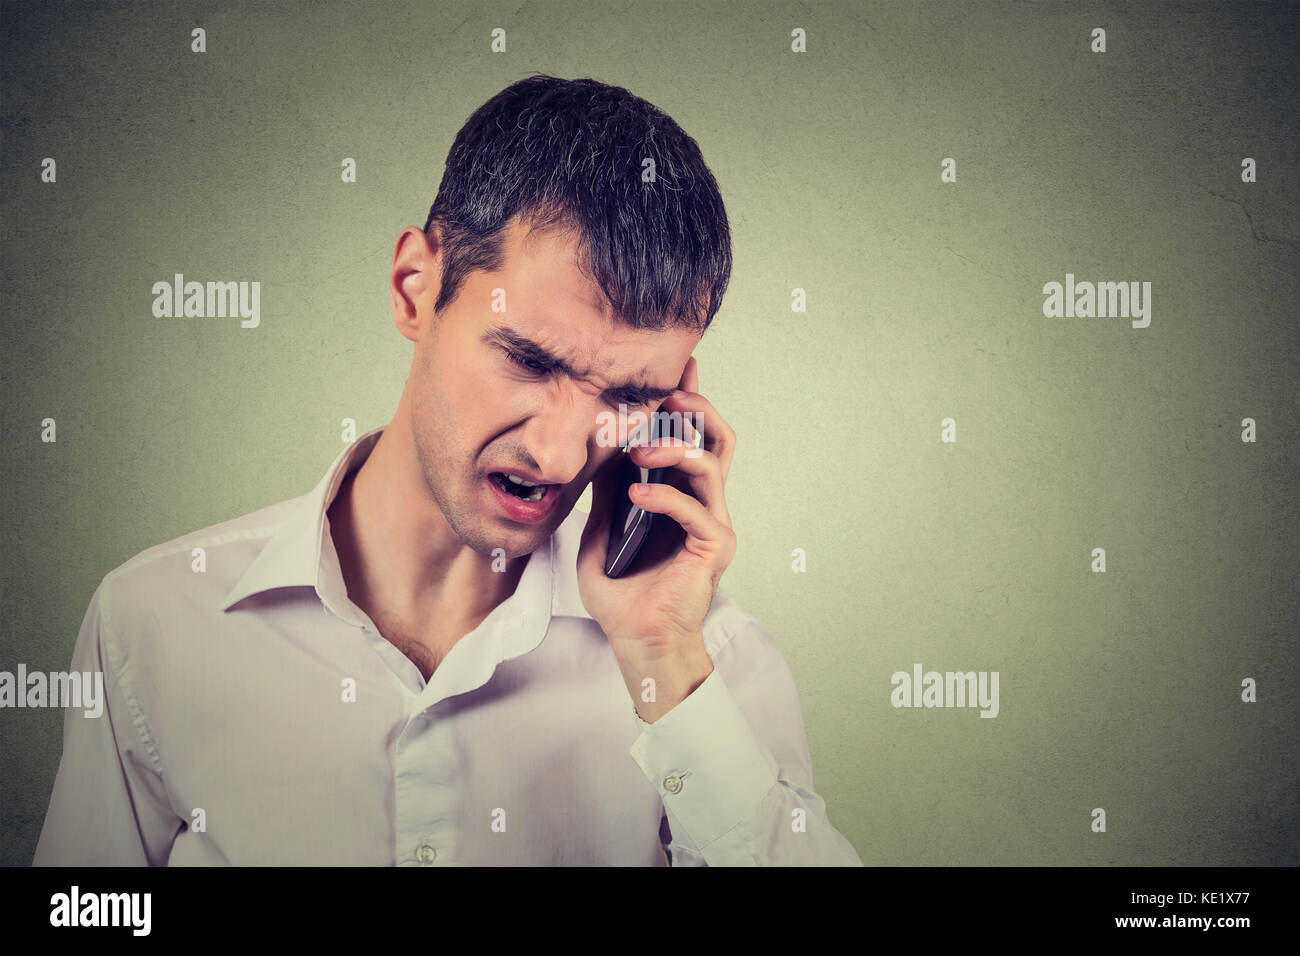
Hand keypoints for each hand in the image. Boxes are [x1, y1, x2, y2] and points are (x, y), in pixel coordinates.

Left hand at [576, 356, 738, 722]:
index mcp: (682, 495)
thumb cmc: (621, 592)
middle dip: (695, 407)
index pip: (692, 435)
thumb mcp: (601, 528)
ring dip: (674, 447)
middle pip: (718, 437)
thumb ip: (607, 489)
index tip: (672, 367)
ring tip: (640, 451)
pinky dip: (665, 495)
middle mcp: (705, 504)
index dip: (687, 399)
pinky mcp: (715, 547)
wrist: (636, 640)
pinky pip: (696, 508)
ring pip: (710, 463)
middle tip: (666, 394)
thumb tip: (598, 445)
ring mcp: (714, 523)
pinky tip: (636, 495)